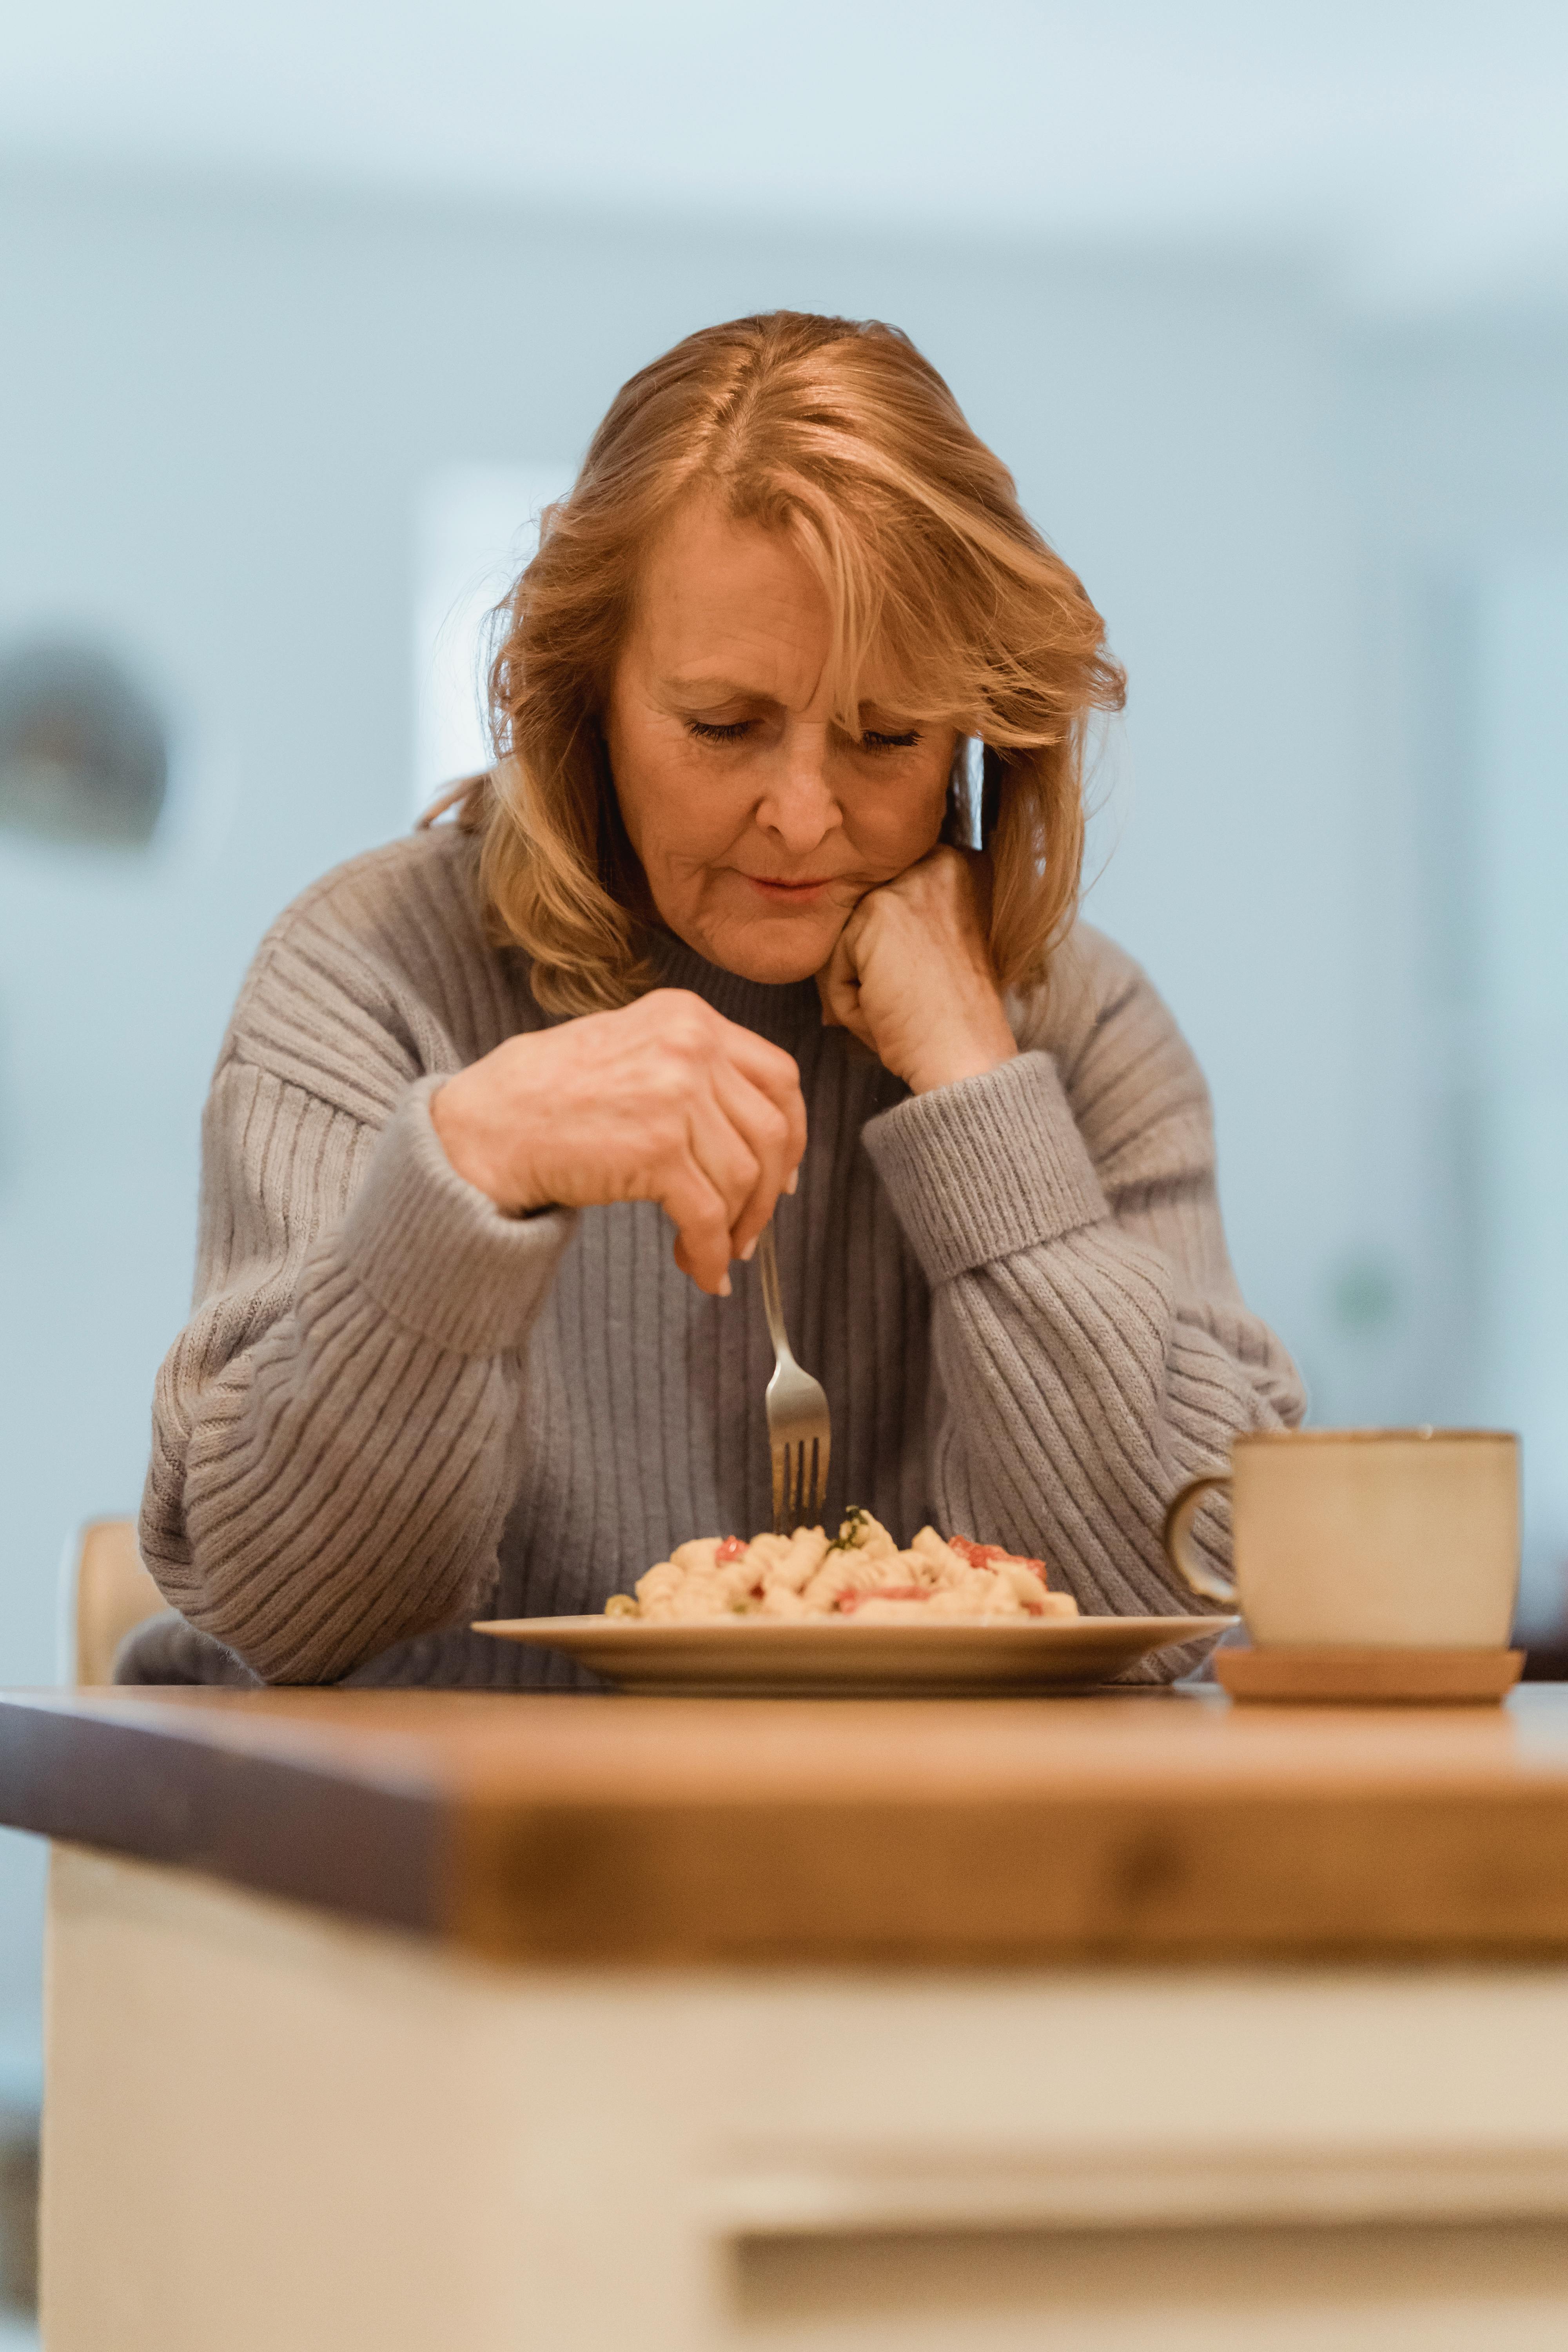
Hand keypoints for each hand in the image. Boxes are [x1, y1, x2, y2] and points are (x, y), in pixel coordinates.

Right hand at [430, 990, 806, 1295]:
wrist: (485, 1126)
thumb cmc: (547, 1096)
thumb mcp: (630, 1048)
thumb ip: (693, 1072)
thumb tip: (755, 1133)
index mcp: (688, 1016)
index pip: (779, 1076)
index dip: (790, 1134)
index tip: (782, 1174)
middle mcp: (690, 1045)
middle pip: (771, 1132)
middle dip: (768, 1193)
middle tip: (749, 1230)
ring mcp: (675, 1095)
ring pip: (743, 1178)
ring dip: (733, 1228)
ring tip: (710, 1252)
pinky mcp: (657, 1150)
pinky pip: (707, 1215)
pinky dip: (710, 1252)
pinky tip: (700, 1271)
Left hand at [815, 845, 1017, 1094]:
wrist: (964, 1058)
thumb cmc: (950, 1020)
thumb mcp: (937, 950)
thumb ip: (901, 920)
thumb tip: (832, 913)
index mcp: (966, 868)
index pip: (890, 894)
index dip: (887, 946)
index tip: (907, 979)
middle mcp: (945, 860)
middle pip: (865, 909)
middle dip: (867, 960)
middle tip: (897, 1000)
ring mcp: (911, 881)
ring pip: (845, 932)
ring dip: (855, 979)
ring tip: (892, 1008)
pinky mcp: (879, 910)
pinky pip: (831, 956)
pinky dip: (844, 995)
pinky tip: (882, 1010)